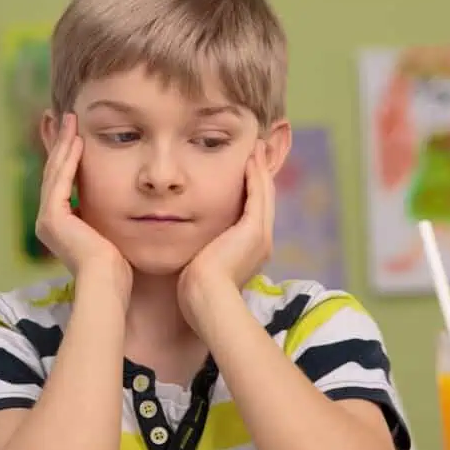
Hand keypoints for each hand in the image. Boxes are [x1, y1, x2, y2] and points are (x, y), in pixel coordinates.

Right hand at [35, 113, 131, 297]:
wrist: (109, 285)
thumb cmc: (119, 267)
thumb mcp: (114, 231)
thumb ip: (112, 215)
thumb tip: (131, 200)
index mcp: (60, 225)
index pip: (62, 181)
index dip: (68, 155)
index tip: (77, 132)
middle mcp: (48, 221)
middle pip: (54, 172)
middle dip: (61, 143)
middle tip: (68, 117)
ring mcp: (47, 220)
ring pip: (55, 172)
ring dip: (64, 144)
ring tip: (71, 119)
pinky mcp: (52, 218)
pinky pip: (60, 181)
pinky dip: (69, 160)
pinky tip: (78, 140)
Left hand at [178, 142, 274, 324]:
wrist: (206, 300)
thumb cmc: (195, 292)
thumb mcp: (200, 268)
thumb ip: (198, 256)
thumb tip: (185, 251)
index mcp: (249, 252)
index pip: (252, 215)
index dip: (250, 192)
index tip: (243, 172)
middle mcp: (261, 242)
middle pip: (264, 201)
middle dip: (260, 176)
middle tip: (256, 153)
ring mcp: (260, 236)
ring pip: (264, 194)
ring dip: (260, 170)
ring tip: (256, 149)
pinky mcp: (254, 230)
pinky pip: (258, 195)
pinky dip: (255, 175)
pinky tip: (250, 158)